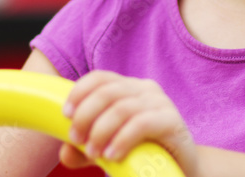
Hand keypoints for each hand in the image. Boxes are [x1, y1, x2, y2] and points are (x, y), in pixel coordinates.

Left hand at [60, 71, 197, 176]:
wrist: (179, 169)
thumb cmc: (142, 153)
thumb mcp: (107, 149)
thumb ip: (85, 149)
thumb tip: (65, 152)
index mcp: (128, 88)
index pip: (100, 78)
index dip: (80, 92)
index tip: (66, 114)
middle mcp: (145, 89)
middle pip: (107, 91)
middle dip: (86, 115)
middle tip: (76, 139)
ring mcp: (160, 103)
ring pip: (122, 108)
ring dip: (101, 131)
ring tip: (93, 153)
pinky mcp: (172, 122)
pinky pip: (142, 124)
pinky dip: (122, 139)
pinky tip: (112, 155)